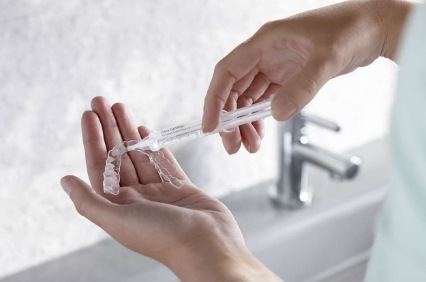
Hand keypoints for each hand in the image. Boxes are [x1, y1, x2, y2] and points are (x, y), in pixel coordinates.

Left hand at [61, 97, 280, 281]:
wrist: (208, 245)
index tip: (90, 114)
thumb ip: (89, 201)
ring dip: (129, 130)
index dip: (93, 139)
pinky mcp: (181, 188)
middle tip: (101, 100)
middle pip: (118, 155)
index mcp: (119, 206)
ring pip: (140, 154)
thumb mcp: (118, 220)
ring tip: (121, 106)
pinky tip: (145, 130)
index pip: (100, 165)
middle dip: (109, 127)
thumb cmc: (162, 236)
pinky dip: (154, 145)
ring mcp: (159, 192)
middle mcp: (137, 198)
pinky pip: (163, 162)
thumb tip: (64, 180)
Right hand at [202, 0, 411, 153]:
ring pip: (249, 97)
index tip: (212, 125)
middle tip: (233, 145)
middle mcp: (266, 53)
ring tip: (250, 145)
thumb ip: (302, 87)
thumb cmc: (352, 30)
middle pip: (235, 89)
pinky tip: (262, 132)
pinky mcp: (288, 75)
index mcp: (266, 42)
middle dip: (231, 119)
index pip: (228, 72)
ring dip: (245, 122)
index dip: (215, 99)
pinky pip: (265, 99)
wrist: (375, 28)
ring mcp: (276, 65)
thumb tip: (276, 114)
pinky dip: (260, 117)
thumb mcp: (327, 59)